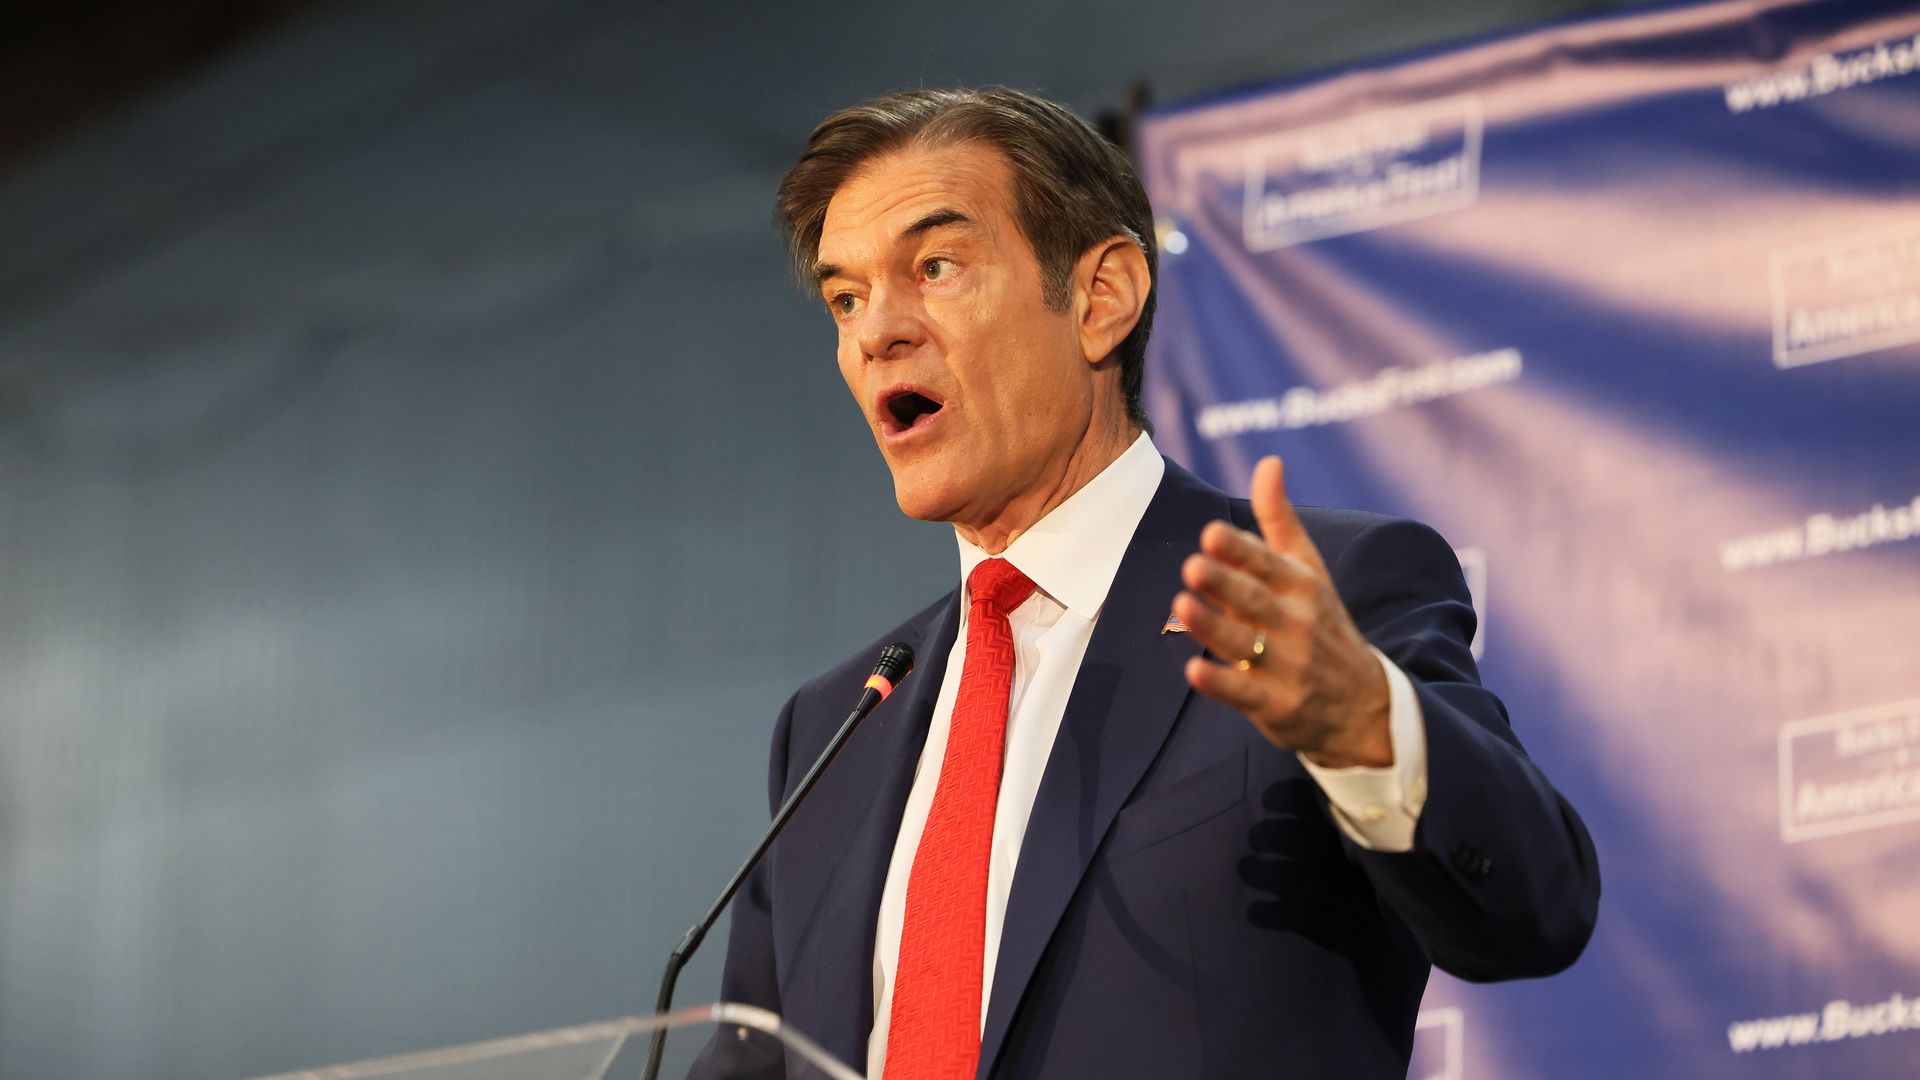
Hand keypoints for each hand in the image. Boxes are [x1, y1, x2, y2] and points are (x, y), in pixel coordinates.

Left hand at [1173, 456, 1392, 768]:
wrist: (1363, 705)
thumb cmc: (1321, 624)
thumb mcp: (1308, 570)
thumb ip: (1279, 519)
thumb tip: (1268, 461)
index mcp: (1301, 586)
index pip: (1267, 563)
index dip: (1240, 550)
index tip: (1211, 534)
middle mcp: (1295, 623)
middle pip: (1254, 600)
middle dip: (1225, 583)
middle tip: (1192, 566)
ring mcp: (1287, 666)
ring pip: (1244, 643)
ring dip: (1213, 626)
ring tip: (1182, 605)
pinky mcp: (1276, 705)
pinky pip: (1244, 693)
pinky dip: (1220, 684)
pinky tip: (1193, 670)